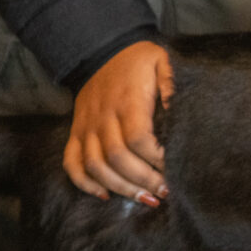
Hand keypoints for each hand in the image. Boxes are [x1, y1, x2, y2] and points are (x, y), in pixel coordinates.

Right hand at [66, 41, 173, 200]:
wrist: (100, 51)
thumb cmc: (137, 61)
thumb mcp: (161, 61)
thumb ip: (172, 83)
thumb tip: (179, 111)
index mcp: (127, 102)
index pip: (139, 139)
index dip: (157, 159)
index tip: (175, 169)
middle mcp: (103, 118)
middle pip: (117, 158)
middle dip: (143, 180)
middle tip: (165, 192)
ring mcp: (86, 127)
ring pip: (95, 166)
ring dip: (120, 188)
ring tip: (145, 199)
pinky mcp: (76, 133)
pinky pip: (72, 163)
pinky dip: (85, 183)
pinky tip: (105, 195)